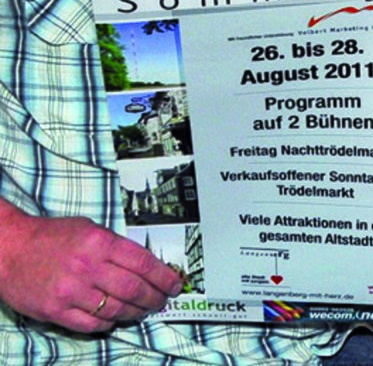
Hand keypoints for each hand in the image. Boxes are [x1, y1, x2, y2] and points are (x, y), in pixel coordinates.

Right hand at [0, 207, 181, 332]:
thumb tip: (145, 265)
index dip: (165, 278)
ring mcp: (70, 291)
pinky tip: (113, 319)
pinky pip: (91, 324)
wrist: (9, 249)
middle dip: (154, 298)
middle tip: (162, 301)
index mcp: (100, 243)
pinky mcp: (55, 310)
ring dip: (134, 313)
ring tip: (142, 311)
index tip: (175, 285)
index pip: (144, 264)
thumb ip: (116, 246)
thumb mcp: (89, 229)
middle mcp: (87, 267)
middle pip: (134, 290)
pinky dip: (107, 324)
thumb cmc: (50, 237)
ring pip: (115, 310)